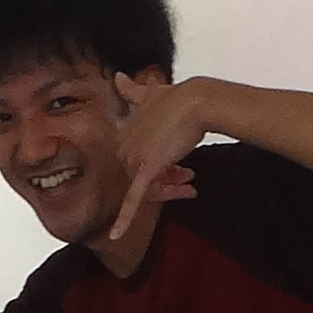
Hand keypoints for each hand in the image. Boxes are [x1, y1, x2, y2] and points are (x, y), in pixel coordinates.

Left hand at [100, 77, 214, 239]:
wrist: (196, 101)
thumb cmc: (178, 99)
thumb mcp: (151, 94)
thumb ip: (133, 90)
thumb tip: (118, 75)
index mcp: (124, 135)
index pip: (138, 164)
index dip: (160, 169)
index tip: (180, 167)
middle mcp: (124, 147)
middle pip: (143, 178)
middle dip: (167, 180)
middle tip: (189, 177)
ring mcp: (134, 158)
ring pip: (150, 188)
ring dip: (170, 189)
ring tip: (190, 183)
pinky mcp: (146, 169)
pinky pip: (133, 199)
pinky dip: (124, 219)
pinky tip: (116, 236)